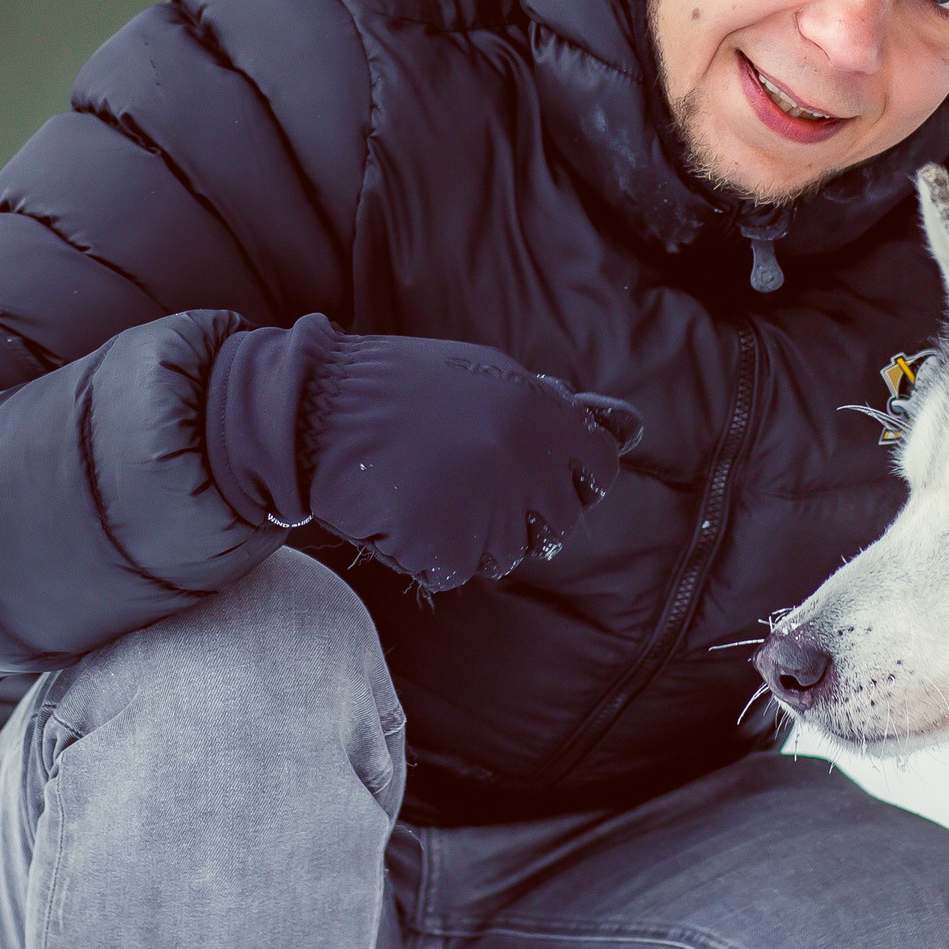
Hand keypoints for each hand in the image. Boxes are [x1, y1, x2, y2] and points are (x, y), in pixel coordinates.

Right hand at [205, 314, 641, 590]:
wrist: (317, 408)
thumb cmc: (405, 388)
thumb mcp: (492, 379)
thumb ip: (563, 412)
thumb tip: (631, 428)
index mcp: (546, 419)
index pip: (600, 469)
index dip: (573, 473)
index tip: (536, 469)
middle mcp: (529, 469)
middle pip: (558, 520)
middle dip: (524, 508)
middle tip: (466, 478)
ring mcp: (490, 515)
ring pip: (507, 553)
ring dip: (475, 533)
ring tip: (427, 487)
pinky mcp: (448, 553)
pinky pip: (456, 569)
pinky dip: (430, 551)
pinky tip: (403, 510)